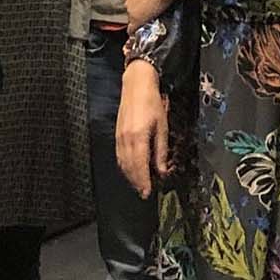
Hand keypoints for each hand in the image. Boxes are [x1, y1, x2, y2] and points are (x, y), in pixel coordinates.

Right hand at [115, 64, 169, 199]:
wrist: (136, 86)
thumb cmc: (152, 103)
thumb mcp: (162, 127)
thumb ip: (161, 151)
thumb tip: (162, 170)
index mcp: (138, 137)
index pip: (140, 166)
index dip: (143, 181)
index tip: (147, 193)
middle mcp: (126, 139)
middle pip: (129, 167)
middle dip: (136, 182)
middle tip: (143, 193)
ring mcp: (119, 137)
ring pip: (122, 163)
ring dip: (129, 176)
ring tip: (138, 185)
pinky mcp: (117, 134)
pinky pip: (119, 155)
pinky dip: (124, 166)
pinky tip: (129, 170)